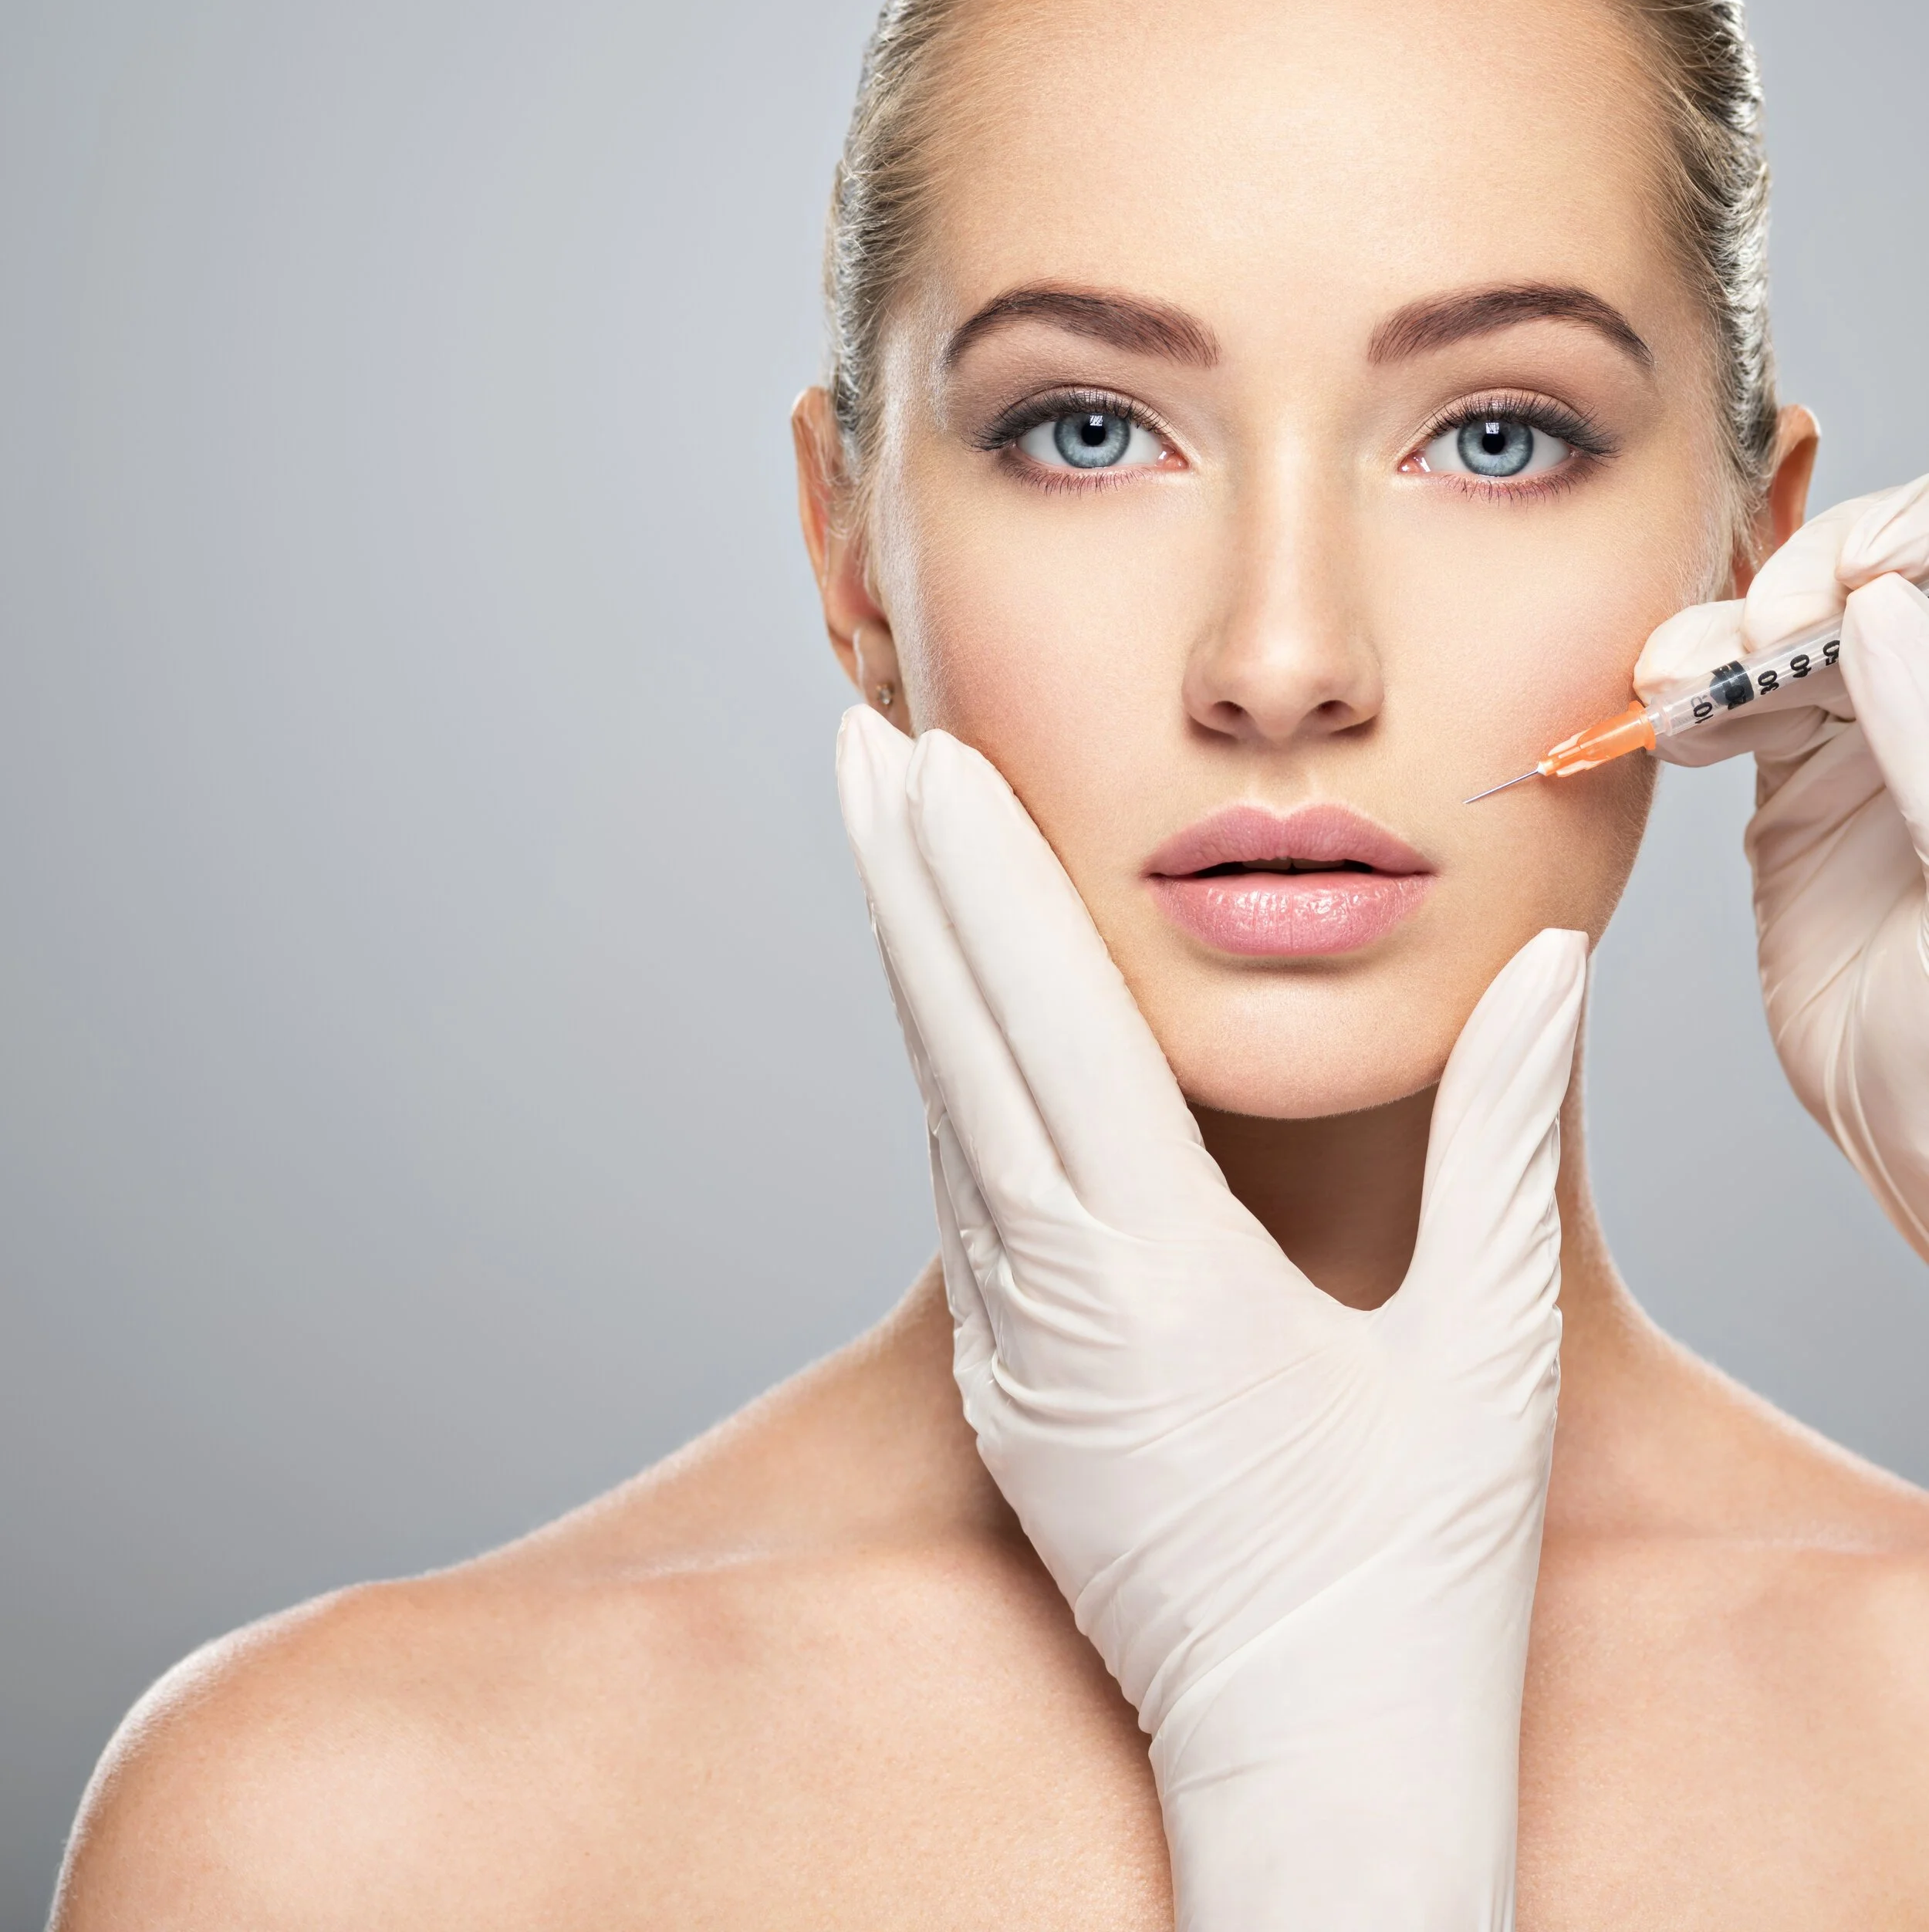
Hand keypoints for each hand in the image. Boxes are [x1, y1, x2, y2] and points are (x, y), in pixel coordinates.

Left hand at [839, 706, 1586, 1931]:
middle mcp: (1054, 1302)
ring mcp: (1011, 1353)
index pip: (1051, 1028)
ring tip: (893, 841)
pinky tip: (950, 1020)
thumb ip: (1504, 1141)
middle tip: (857, 740)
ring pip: (943, 1113)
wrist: (1313, 1768)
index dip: (987, 880)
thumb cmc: (1415, 1572)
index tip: (932, 760)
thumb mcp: (1484, 1347)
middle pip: (955, 1046)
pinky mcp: (1004, 1396)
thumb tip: (1545, 975)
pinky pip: (963, 1201)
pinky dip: (953, 1081)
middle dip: (903, 880)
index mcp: (1163, 1277)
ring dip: (918, 967)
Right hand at [1635, 477, 1928, 1252]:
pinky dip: (1689, 697)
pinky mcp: (1799, 795)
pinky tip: (1670, 722)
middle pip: (1862, 575)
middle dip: (1792, 584)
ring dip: (1720, 637)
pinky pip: (1736, 706)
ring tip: (1682, 690)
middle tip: (1749, 644)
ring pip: (1788, 632)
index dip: (1884, 544)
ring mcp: (1871, 745)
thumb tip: (1873, 606)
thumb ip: (1925, 733)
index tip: (1830, 598)